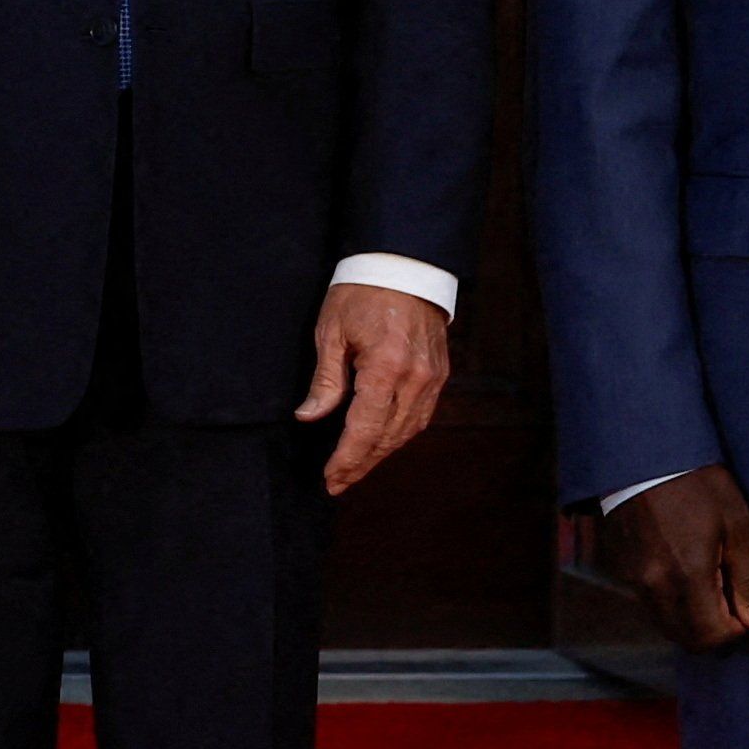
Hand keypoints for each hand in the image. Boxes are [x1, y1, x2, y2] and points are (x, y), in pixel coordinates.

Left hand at [297, 282, 451, 495]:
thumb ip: (325, 380)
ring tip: (356, 469)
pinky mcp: (440, 374)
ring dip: (381, 454)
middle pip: (387, 437)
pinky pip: (421, 416)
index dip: (347, 458)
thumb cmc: (362, 292)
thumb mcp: (332, 331)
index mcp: (385, 366)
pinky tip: (381, 444)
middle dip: (361, 464)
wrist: (405, 265)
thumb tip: (308, 417)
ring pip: (407, 431)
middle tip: (337, 483)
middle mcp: (415, 377)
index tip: (331, 478)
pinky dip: (400, 435)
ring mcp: (432, 378)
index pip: (364, 428)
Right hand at [603, 465, 748, 650]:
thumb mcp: (737, 523)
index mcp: (688, 575)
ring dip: (691, 620)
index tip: (746, 609)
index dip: (736, 630)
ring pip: (666, 625)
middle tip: (730, 603)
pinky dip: (671, 604)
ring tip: (709, 586)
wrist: (645, 455)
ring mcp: (634, 580)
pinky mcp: (623, 570)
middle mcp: (656, 585)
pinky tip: (684, 573)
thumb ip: (747, 578)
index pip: (712, 636)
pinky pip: (650, 605)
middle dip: (713, 631)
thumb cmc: (698, 483)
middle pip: (686, 639)